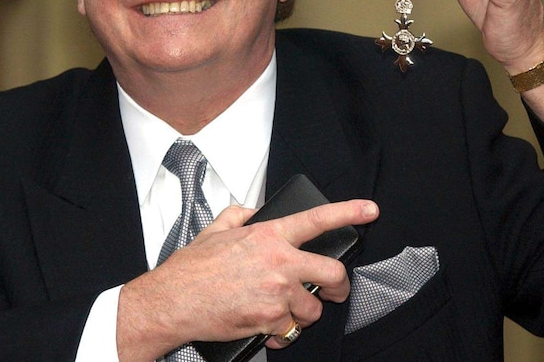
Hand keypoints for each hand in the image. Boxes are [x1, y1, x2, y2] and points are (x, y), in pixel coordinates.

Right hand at [116, 199, 378, 360]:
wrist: (173, 301)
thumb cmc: (191, 268)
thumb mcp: (215, 230)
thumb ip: (238, 215)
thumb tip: (251, 210)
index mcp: (268, 235)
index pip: (317, 219)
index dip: (349, 212)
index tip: (370, 210)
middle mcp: (278, 261)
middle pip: (333, 273)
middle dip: (339, 287)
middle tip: (333, 292)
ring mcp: (277, 292)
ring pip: (312, 309)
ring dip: (302, 315)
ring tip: (283, 313)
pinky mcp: (270, 319)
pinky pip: (291, 330)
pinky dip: (282, 333)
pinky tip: (268, 328)